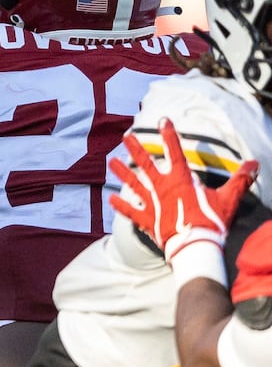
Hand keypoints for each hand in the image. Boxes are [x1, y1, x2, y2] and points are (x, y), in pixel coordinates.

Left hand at [109, 117, 259, 261]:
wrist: (196, 247)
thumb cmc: (212, 221)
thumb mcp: (229, 198)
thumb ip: (240, 180)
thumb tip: (254, 163)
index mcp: (181, 180)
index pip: (175, 152)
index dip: (169, 135)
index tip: (163, 120)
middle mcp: (162, 188)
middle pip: (146, 164)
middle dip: (136, 149)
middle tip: (126, 136)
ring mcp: (152, 204)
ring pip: (133, 184)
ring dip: (122, 172)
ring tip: (111, 162)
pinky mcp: (147, 220)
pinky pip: (131, 211)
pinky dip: (121, 205)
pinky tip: (111, 199)